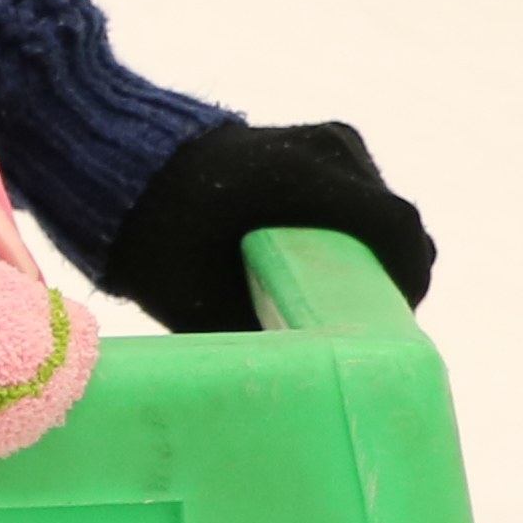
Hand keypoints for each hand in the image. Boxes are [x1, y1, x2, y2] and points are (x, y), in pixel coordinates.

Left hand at [91, 116, 433, 336]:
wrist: (113, 163)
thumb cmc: (153, 236)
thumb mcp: (202, 301)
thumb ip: (259, 338)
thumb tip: (301, 384)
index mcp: (305, 178)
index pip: (397, 231)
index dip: (409, 284)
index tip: (395, 328)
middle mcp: (327, 148)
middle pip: (395, 223)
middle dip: (391, 275)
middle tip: (368, 326)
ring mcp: (324, 138)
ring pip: (378, 207)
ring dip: (371, 251)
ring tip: (343, 299)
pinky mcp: (314, 140)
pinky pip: (355, 193)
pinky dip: (351, 229)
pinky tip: (325, 266)